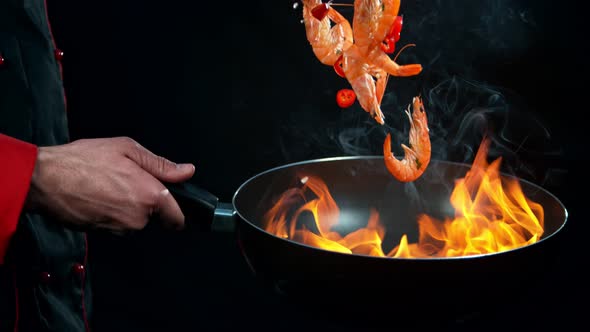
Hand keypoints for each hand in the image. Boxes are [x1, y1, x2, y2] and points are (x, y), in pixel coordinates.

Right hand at [25, 137, 195, 233]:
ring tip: (110, 185)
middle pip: (155, 217)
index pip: (178, 218)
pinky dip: (113, 213)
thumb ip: (161, 164)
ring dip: (128, 207)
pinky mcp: (103, 234)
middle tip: (128, 181)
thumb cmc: (84, 161)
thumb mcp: (127, 149)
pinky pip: (117, 224)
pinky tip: (99, 195)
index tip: (174, 205)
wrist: (46, 180)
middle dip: (148, 203)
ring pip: (135, 221)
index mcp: (150, 195)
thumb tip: (186, 171)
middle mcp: (138, 218)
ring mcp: (120, 229)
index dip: (178, 211)